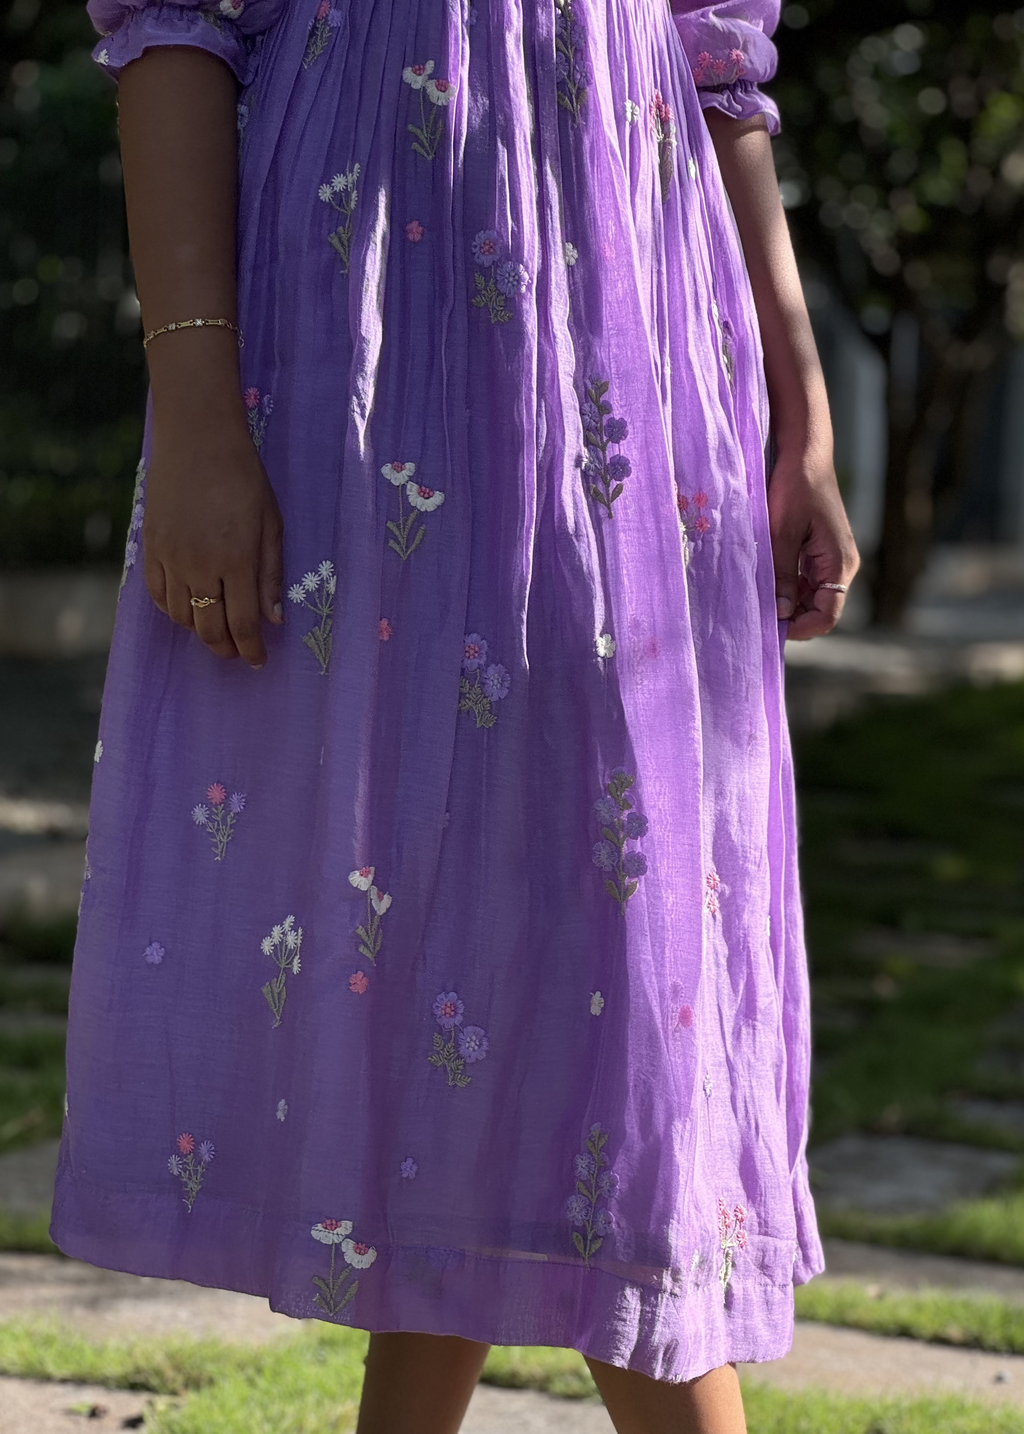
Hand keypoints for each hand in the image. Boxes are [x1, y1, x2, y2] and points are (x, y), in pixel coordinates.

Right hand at [142, 420, 283, 667]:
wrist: (197, 439)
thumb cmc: (244, 478)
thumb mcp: (271, 524)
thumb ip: (271, 574)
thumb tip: (274, 619)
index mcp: (237, 561)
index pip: (244, 623)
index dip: (251, 649)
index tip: (259, 661)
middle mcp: (201, 565)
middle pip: (209, 628)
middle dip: (226, 648)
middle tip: (238, 652)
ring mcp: (171, 557)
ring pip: (182, 616)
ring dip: (200, 630)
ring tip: (215, 629)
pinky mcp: (151, 546)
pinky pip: (158, 594)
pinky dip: (173, 610)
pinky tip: (188, 608)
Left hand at [767, 448, 859, 640]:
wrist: (805, 455)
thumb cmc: (795, 488)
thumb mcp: (782, 533)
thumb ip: (782, 575)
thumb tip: (781, 613)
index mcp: (839, 563)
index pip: (827, 615)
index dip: (800, 629)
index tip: (769, 627)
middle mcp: (842, 565)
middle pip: (820, 610)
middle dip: (792, 618)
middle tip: (758, 616)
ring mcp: (833, 559)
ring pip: (812, 597)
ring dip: (788, 603)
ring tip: (760, 599)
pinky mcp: (821, 552)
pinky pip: (807, 581)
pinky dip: (789, 588)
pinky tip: (767, 582)